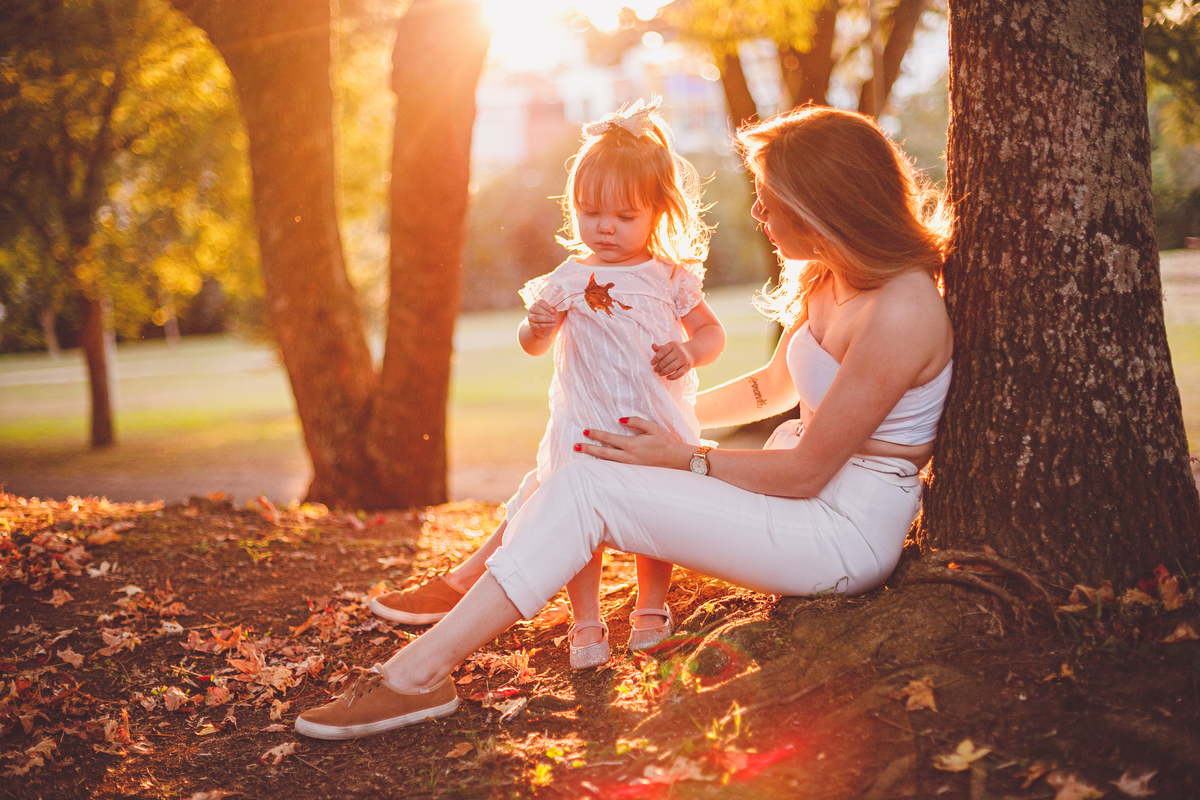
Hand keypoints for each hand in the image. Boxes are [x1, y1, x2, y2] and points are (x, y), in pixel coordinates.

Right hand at [527, 299, 558, 338]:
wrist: (544, 328)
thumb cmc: (548, 317)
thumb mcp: (552, 313)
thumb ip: (553, 311)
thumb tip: (554, 310)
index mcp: (537, 304)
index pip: (540, 303)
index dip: (547, 307)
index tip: (553, 311)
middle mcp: (532, 310)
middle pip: (536, 309)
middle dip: (546, 313)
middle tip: (553, 317)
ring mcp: (530, 317)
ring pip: (536, 317)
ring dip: (545, 319)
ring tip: (553, 321)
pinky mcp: (531, 325)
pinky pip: (538, 325)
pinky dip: (546, 325)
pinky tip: (551, 325)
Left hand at [577, 417, 691, 468]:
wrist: (677, 460)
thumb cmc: (665, 441)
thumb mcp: (652, 427)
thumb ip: (635, 422)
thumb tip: (619, 419)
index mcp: (632, 445)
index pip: (609, 439)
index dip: (596, 435)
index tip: (585, 431)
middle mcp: (628, 457)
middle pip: (603, 453)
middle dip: (588, 449)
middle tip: (575, 446)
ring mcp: (630, 466)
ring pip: (607, 462)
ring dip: (594, 458)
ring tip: (582, 454)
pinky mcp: (633, 470)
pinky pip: (614, 467)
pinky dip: (604, 464)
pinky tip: (597, 462)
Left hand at [650, 341, 693, 379]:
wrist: (690, 353)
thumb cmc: (675, 351)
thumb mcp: (668, 348)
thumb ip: (660, 349)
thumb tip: (653, 346)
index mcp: (673, 344)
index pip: (663, 351)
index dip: (656, 358)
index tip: (652, 364)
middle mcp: (679, 351)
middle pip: (666, 360)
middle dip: (659, 367)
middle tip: (655, 370)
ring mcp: (684, 359)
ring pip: (671, 368)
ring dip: (664, 372)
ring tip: (659, 374)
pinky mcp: (687, 367)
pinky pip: (678, 374)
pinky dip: (672, 377)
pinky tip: (667, 378)